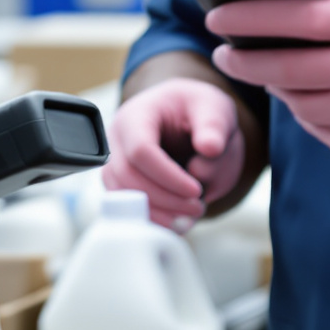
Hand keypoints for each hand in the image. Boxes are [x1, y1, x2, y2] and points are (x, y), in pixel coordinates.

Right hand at [105, 78, 244, 231]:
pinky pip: (127, 207)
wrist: (187, 118)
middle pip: (128, 176)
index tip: (196, 190)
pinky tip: (179, 221)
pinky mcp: (121, 183)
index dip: (167, 176)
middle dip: (164, 198)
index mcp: (137, 115)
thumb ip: (214, 126)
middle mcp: (118, 138)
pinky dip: (153, 219)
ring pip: (122, 196)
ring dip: (157, 213)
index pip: (140, 150)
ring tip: (191, 214)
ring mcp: (115, 162)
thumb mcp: (213, 108)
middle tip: (198, 207)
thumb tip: (210, 148)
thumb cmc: (197, 110)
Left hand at [205, 0, 329, 169]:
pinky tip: (305, 98)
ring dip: (275, 88)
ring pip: (301, 105)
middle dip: (244, 59)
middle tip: (223, 52)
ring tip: (264, 72)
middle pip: (286, 68)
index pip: (298, 16)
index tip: (217, 14)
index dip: (250, 17)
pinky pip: (324, 132)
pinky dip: (308, 115)